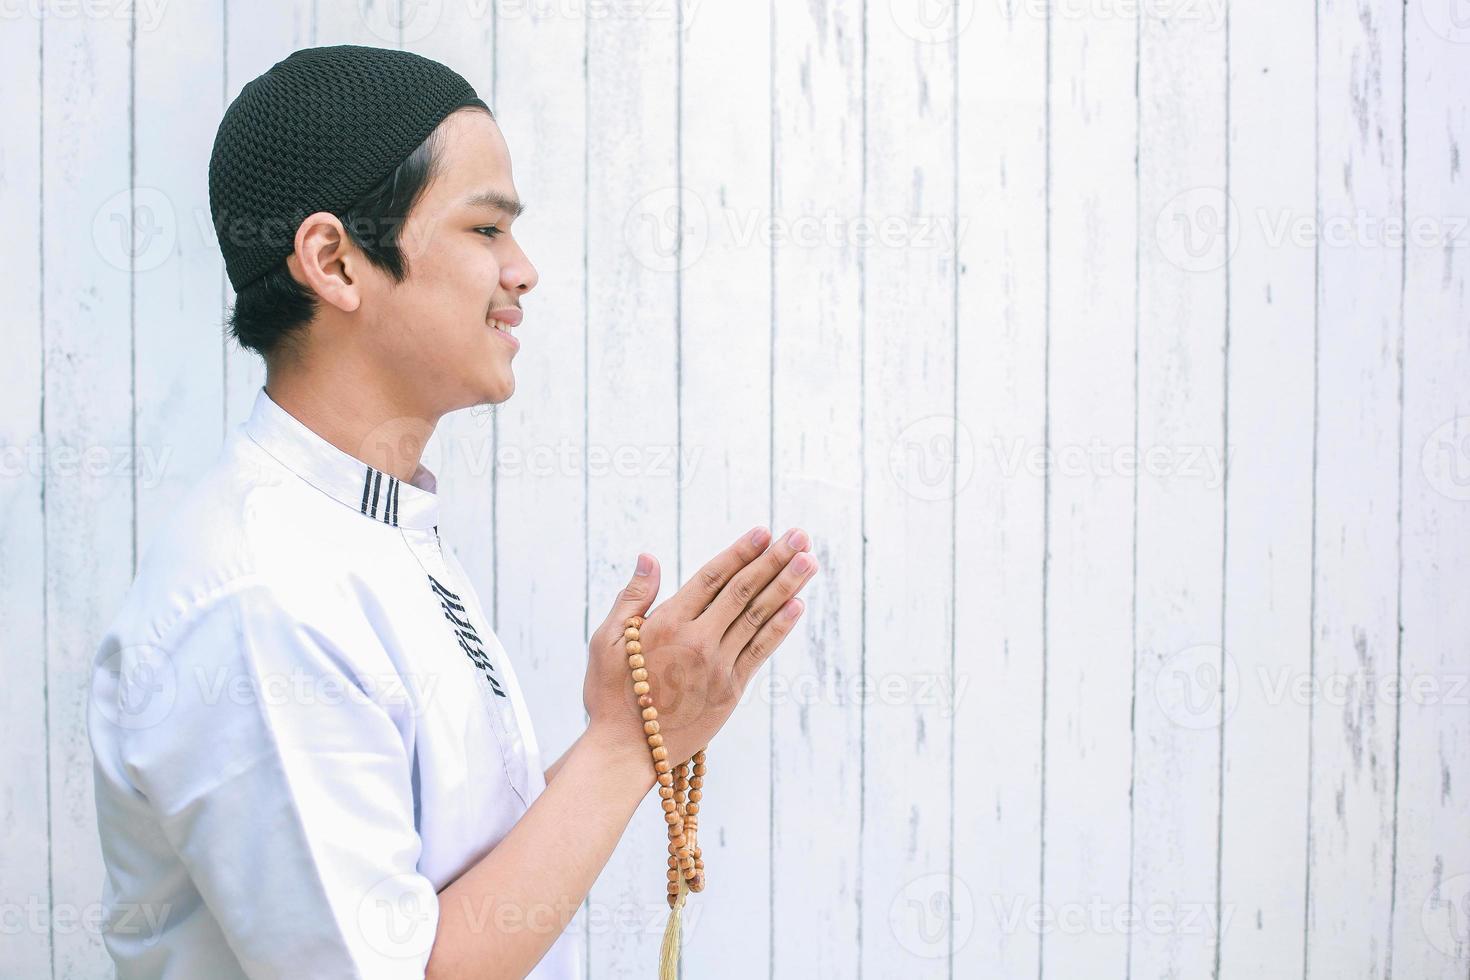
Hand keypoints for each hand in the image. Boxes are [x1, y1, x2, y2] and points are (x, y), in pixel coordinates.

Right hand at [583, 526, 818, 766]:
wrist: (626, 752)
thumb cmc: (610, 695)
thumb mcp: (606, 641)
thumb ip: (632, 598)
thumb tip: (649, 557)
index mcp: (667, 624)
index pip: (712, 577)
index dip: (740, 552)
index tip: (764, 531)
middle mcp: (698, 641)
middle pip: (743, 591)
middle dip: (774, 560)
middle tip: (800, 536)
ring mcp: (718, 667)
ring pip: (758, 617)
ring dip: (786, 586)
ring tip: (809, 561)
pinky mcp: (731, 691)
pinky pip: (761, 652)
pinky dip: (781, 628)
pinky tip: (798, 605)